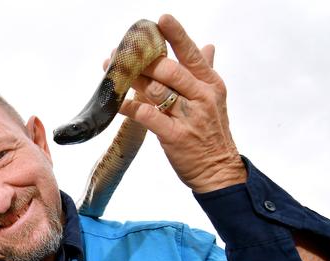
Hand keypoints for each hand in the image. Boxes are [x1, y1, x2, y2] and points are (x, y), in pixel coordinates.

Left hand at [106, 14, 246, 192]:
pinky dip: (130, 107)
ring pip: (156, 90)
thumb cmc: (212, 134)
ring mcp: (189, 117)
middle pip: (168, 69)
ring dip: (130, 79)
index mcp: (210, 84)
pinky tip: (117, 102)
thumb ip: (206, 71)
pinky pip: (148, 116)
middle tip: (119, 52)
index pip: (192, 54)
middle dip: (141, 60)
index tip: (160, 19)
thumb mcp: (215, 100)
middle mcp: (201, 97)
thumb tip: (208, 44)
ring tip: (111, 72)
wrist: (219, 171)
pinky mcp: (175, 137)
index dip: (176, 35)